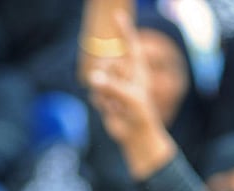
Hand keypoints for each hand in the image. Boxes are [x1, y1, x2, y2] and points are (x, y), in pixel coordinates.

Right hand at [85, 10, 174, 179]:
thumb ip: (112, 86)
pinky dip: (101, 103)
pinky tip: (112, 110)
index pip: (129, 44)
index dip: (124, 29)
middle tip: (118, 97)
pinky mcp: (103, 94)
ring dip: (106, 94)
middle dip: (109, 79)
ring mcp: (113, 82)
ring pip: (97, 78)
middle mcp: (124, 72)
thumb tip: (92, 77)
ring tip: (118, 105)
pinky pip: (94, 92)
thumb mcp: (130, 98)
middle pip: (107, 63)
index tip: (118, 14)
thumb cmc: (140, 114)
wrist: (134, 134)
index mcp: (137, 68)